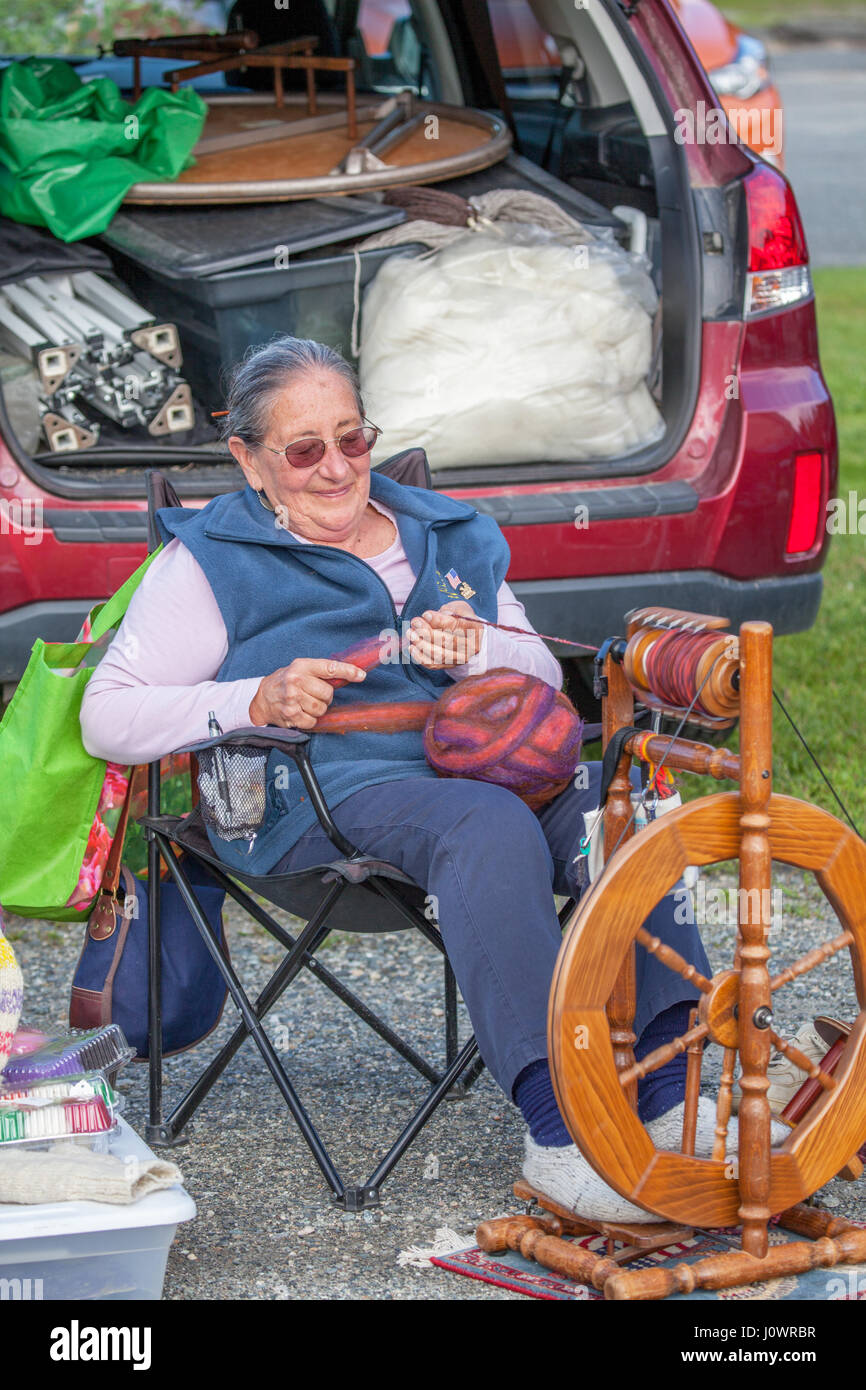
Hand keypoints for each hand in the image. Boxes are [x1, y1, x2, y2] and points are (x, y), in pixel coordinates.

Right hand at [249, 658, 365, 728]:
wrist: (262, 697)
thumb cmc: (286, 682)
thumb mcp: (301, 669)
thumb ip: (321, 672)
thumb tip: (350, 675)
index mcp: (301, 666)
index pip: (329, 668)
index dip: (347, 671)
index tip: (361, 675)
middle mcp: (296, 681)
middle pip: (327, 693)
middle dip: (325, 697)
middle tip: (314, 694)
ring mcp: (292, 698)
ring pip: (322, 709)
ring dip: (318, 709)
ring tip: (306, 704)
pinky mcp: (290, 715)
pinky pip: (313, 721)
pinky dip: (310, 720)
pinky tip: (300, 713)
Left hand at [408, 602, 484, 668]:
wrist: (467, 636)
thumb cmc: (461, 619)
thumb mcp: (459, 608)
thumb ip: (449, 610)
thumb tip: (430, 617)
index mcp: (476, 629)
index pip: (457, 626)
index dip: (439, 621)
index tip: (426, 614)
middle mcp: (471, 647)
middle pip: (447, 641)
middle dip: (427, 632)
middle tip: (415, 622)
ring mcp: (460, 659)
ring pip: (439, 654)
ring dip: (421, 644)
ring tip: (411, 633)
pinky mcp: (449, 666)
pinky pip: (433, 664)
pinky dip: (420, 657)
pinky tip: (412, 647)